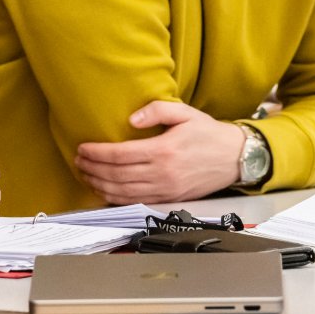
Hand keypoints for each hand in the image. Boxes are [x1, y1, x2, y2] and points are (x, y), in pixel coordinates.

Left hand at [75, 101, 243, 204]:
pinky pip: (137, 203)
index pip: (120, 155)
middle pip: (117, 176)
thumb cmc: (209, 134)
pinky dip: (117, 199)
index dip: (97, 153)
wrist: (236, 158)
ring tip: (86, 175)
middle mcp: (163, 174)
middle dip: (93, 169)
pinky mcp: (171, 200)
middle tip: (78, 161)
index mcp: (164, 151)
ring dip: (101, 185)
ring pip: (124, 194)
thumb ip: (156, 110)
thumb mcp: (184, 113)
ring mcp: (167, 190)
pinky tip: (105, 191)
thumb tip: (131, 119)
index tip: (82, 148)